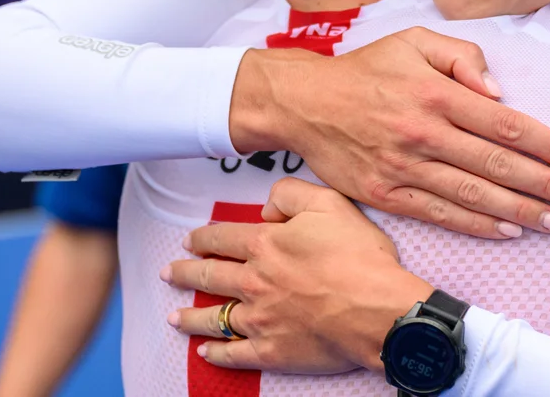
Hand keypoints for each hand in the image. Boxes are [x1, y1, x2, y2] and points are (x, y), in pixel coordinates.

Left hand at [165, 178, 431, 372]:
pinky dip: (216, 354)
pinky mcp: (272, 351)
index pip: (222, 238)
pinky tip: (205, 353)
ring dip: (190, 316)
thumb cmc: (360, 257)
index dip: (203, 238)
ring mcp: (260, 319)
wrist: (378, 310)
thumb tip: (267, 208)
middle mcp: (254, 282)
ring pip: (213, 317)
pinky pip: (234, 354)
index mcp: (266, 245)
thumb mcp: (330, 204)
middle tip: (170, 273)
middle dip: (185, 273)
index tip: (191, 240)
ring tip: (174, 317)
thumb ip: (291, 195)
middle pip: (209, 276)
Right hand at [231, 27, 549, 239]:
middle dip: (547, 185)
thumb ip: (462, 58)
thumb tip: (498, 92)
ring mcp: (405, 167)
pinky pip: (440, 214)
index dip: (549, 146)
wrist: (303, 102)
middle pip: (499, 164)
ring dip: (520, 211)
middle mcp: (424, 133)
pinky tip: (508, 231)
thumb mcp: (414, 41)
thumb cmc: (367, 69)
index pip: (507, 125)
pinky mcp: (387, 194)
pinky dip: (477, 225)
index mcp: (436, 94)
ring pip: (473, 194)